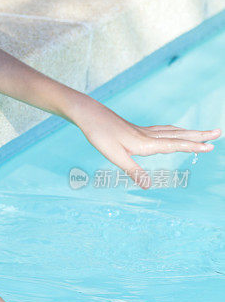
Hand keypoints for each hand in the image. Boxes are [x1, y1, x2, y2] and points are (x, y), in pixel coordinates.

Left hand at [71, 96, 220, 188]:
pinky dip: (175, 132)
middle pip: (179, 135)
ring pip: (173, 131)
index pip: (175, 145)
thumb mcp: (115, 156)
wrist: (90, 116)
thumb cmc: (101, 136)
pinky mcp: (138, 130)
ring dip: (190, 132)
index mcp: (145, 143)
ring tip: (204, 133)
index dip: (193, 145)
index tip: (211, 146)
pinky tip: (175, 133)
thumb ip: (133, 171)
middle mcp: (148, 136)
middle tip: (219, 133)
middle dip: (199, 135)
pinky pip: (163, 131)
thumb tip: (149, 186)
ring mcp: (144, 132)